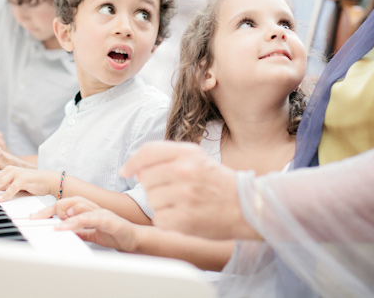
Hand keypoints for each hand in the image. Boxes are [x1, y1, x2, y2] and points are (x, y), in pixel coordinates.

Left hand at [0, 166, 58, 201]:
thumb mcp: (15, 186)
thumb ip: (5, 188)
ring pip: (1, 183)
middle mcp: (10, 171)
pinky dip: (7, 194)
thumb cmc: (32, 184)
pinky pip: (13, 187)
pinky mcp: (24, 179)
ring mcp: (17, 174)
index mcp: (6, 172)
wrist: (48, 180)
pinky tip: (0, 199)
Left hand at [33, 197, 139, 251]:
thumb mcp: (92, 233)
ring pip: (79, 208)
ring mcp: (101, 212)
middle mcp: (93, 208)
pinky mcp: (109, 220)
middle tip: (37, 218)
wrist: (134, 238)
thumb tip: (65, 231)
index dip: (49, 210)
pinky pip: (92, 218)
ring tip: (52, 224)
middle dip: (51, 209)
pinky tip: (70, 224)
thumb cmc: (115, 234)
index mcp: (88, 210)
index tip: (35, 217)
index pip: (66, 205)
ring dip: (64, 216)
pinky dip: (80, 220)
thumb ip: (80, 231)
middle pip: (69, 202)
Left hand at [121, 142, 256, 239]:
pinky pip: (159, 219)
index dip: (132, 162)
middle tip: (174, 190)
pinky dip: (167, 220)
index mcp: (188, 153)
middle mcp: (185, 172)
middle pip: (145, 178)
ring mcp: (184, 196)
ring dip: (161, 204)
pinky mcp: (184, 220)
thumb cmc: (218, 183)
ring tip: (182, 203)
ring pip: (150, 199)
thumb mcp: (197, 158)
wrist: (246, 207)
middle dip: (154, 186)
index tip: (126, 172)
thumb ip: (166, 158)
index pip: (147, 152)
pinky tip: (184, 216)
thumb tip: (135, 170)